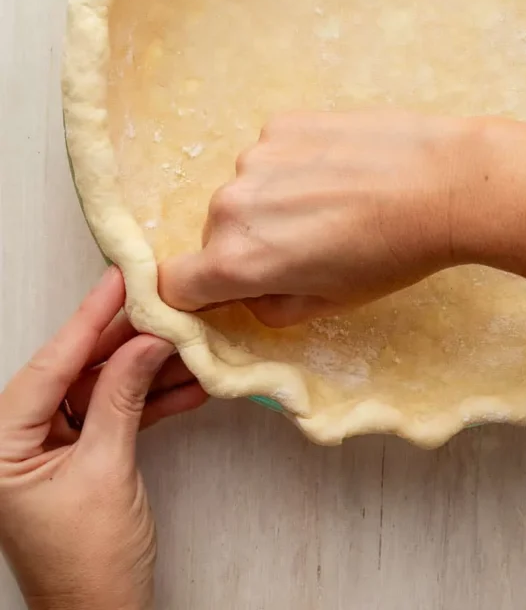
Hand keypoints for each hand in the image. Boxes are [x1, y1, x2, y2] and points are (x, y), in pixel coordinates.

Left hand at [0, 268, 207, 609]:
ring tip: (186, 342)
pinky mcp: (80, 459)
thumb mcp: (106, 470)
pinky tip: (187, 384)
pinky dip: (149, 403)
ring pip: (99, 390)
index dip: (87, 320)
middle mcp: (16, 443)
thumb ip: (123, 397)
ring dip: (145, 371)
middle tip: (160, 303)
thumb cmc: (89, 565)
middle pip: (74, 372)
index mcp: (0, 448)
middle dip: (123, 342)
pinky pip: (113, 415)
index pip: (48, 367)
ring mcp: (49, 451)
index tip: (116, 279)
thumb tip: (148, 341)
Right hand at [160, 112, 473, 326]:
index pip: (174, 283)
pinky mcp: (282, 122)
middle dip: (250, 246)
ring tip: (336, 202)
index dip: (198, 292)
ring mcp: (255, 156)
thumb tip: (249, 292)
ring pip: (247, 191)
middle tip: (311, 246)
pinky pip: (273, 154)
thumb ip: (269, 307)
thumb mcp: (329, 303)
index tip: (229, 289)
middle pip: (215, 235)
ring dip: (274, 201)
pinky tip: (341, 169)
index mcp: (237, 260)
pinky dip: (295, 165)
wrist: (445, 181)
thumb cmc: (392, 254)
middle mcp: (231, 204)